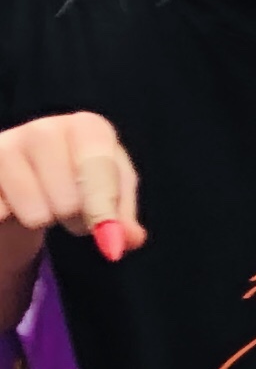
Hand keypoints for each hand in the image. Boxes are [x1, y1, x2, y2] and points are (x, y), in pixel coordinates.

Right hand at [0, 111, 143, 271]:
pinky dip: (10, 219)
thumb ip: (123, 217)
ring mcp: (7, 147)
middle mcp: (44, 129)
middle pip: (68, 201)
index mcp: (87, 127)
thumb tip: (130, 240)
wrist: (28, 167)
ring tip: (44, 202)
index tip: (110, 241)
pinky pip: (1, 214)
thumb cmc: (78, 177)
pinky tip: (12, 203)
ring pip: (35, 214)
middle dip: (74, 217)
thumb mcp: (110, 191)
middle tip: (70, 206)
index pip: (98, 172)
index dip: (103, 211)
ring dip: (43, 221)